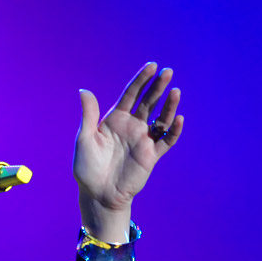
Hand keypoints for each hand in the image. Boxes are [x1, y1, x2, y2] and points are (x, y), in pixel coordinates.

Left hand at [74, 62, 183, 242]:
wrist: (98, 194)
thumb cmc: (87, 168)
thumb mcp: (85, 139)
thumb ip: (89, 115)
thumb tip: (83, 90)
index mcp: (115, 119)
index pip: (131, 94)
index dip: (141, 80)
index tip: (151, 66)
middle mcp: (131, 126)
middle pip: (148, 102)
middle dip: (158, 87)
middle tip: (168, 72)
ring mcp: (143, 140)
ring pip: (160, 119)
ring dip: (169, 106)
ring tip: (176, 91)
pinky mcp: (151, 156)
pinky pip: (166, 141)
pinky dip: (173, 131)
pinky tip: (178, 119)